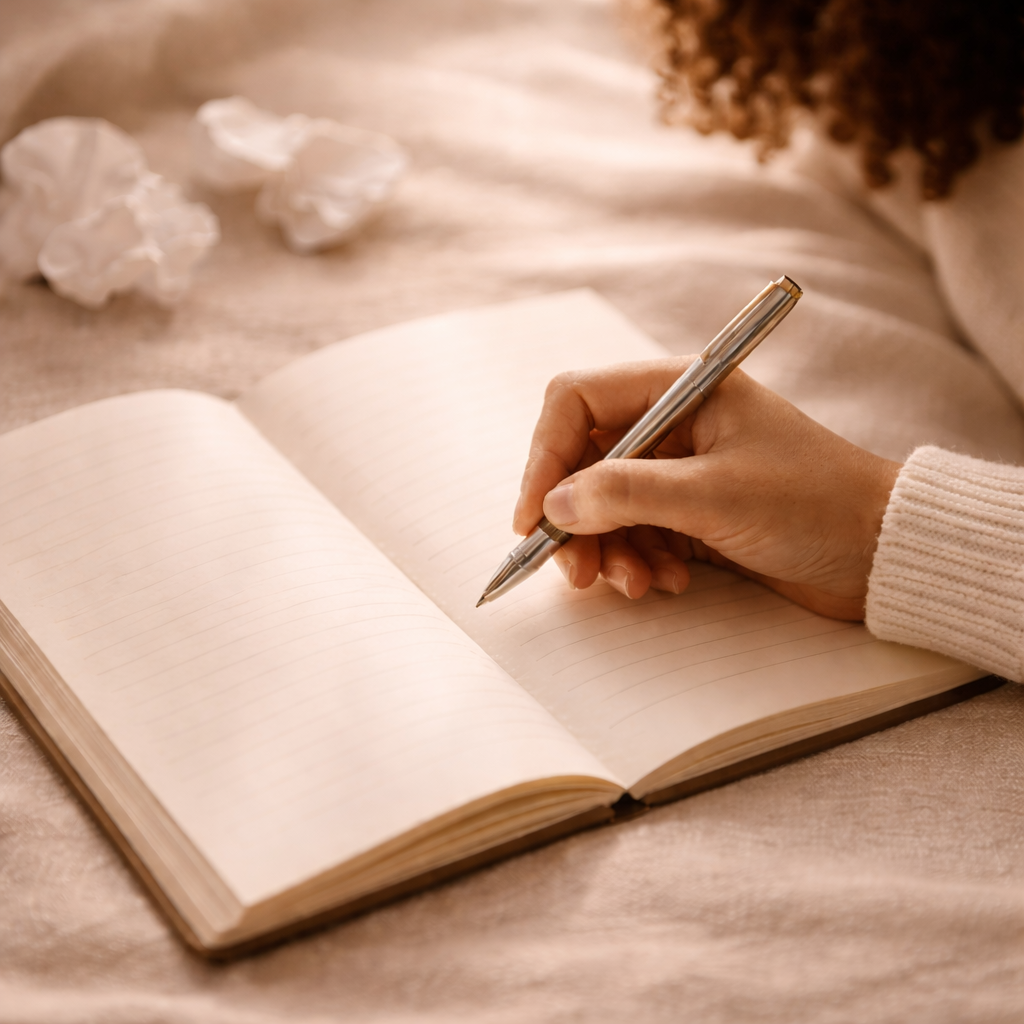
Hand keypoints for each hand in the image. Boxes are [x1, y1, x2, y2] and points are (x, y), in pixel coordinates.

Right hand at [513, 359, 901, 620]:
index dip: (544, 457)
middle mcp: (671, 423)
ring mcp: (678, 470)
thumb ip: (626, 494)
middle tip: (575, 571)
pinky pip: (634, 533)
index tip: (533, 517)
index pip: (576, 403)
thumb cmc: (814, 503)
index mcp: (677, 389)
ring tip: (637, 585)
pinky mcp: (689, 512)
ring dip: (608, 549)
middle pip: (582, 461)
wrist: (882, 553)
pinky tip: (670, 582)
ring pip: (603, 505)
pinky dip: (639, 561)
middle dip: (573, 518)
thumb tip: (553, 505)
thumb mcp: (714, 495)